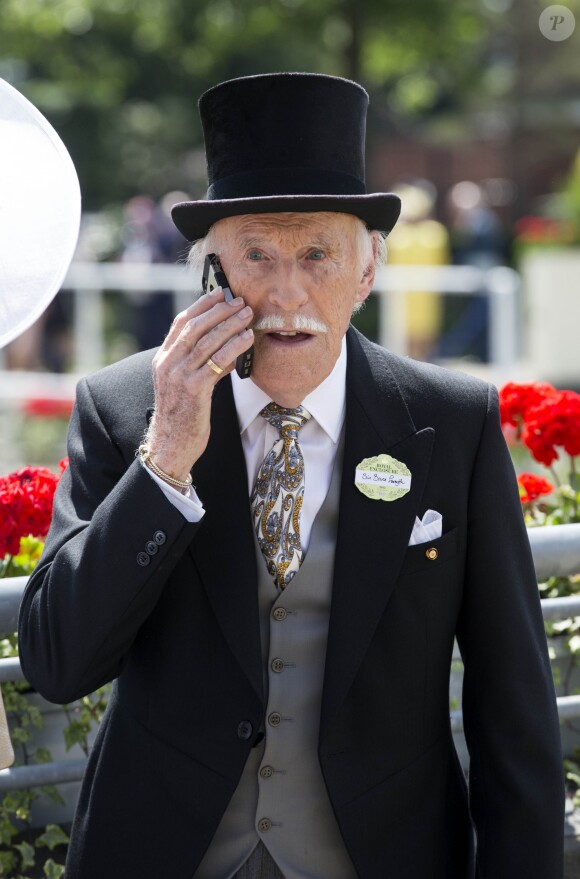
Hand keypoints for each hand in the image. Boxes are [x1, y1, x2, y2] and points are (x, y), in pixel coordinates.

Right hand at [144, 286, 252, 479]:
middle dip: (219, 311)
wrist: (171, 445)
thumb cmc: (183, 416)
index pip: (180, 323)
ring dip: (229, 324)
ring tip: (247, 314)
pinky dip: (233, 347)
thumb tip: (227, 346)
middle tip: (239, 301)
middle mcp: (167, 364)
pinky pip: (216, 362)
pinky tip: (247, 339)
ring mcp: (178, 376)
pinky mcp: (193, 389)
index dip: (201, 306)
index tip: (220, 293)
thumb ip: (200, 364)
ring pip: (206, 341)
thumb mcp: (186, 385)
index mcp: (163, 360)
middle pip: (194, 327)